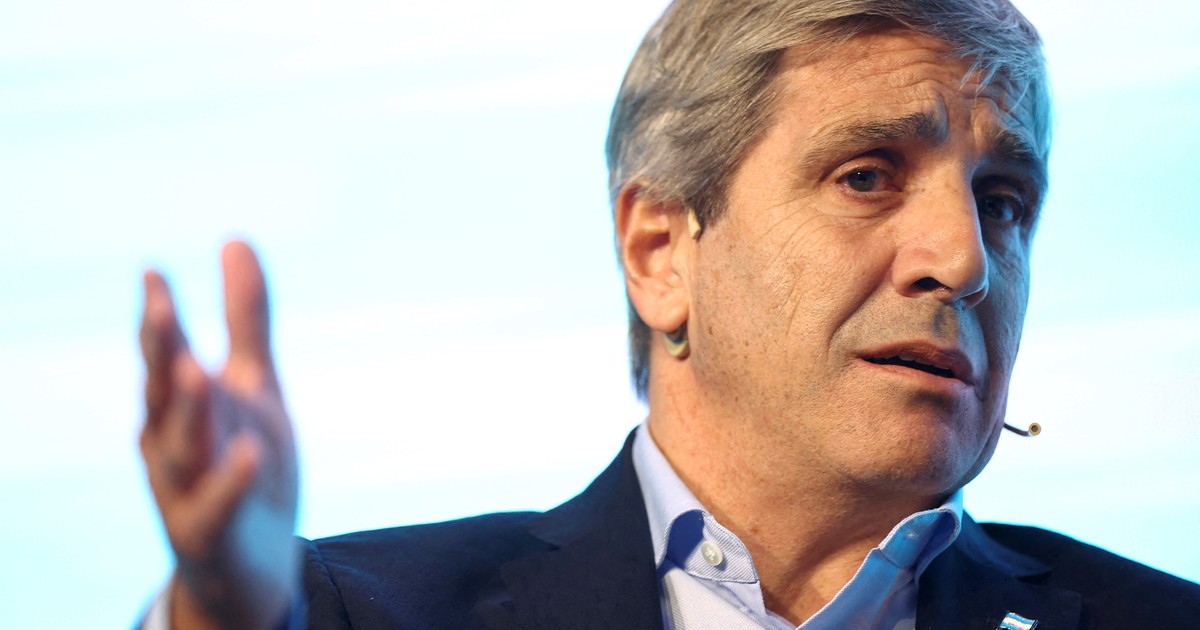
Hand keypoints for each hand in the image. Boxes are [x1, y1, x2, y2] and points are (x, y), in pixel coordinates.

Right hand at [139, 241, 298, 628]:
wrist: (247, 563)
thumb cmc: (244, 462)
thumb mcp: (254, 385)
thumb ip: (245, 319)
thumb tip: (235, 238)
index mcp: (181, 404)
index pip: (167, 354)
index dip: (161, 317)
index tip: (155, 273)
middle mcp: (173, 443)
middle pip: (162, 392)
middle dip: (159, 351)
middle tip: (158, 305)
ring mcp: (187, 488)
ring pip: (182, 446)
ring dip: (188, 409)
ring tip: (198, 367)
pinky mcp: (209, 532)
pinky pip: (215, 505)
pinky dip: (228, 479)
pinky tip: (249, 451)